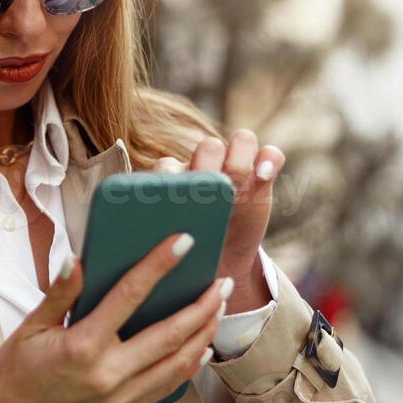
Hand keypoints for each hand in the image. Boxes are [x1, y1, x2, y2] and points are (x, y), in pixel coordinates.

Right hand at [0, 235, 232, 402]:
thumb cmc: (14, 374)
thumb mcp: (29, 328)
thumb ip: (59, 294)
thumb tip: (77, 260)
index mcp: (82, 347)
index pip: (129, 296)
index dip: (158, 266)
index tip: (182, 243)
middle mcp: (107, 374)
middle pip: (169, 334)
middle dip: (201, 306)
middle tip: (218, 282)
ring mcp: (119, 397)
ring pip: (177, 363)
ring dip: (203, 334)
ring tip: (216, 309)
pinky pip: (167, 386)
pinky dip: (189, 365)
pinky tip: (199, 347)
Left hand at [156, 130, 284, 312]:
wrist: (219, 260)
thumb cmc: (185, 252)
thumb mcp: (169, 247)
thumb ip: (155, 235)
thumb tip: (132, 237)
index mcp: (172, 181)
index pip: (168, 165)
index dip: (169, 176)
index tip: (169, 190)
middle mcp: (203, 166)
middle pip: (208, 147)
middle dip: (208, 163)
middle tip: (207, 189)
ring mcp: (234, 167)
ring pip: (241, 142)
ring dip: (239, 159)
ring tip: (239, 184)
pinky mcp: (260, 176)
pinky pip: (270, 154)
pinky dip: (270, 160)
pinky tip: (264, 175)